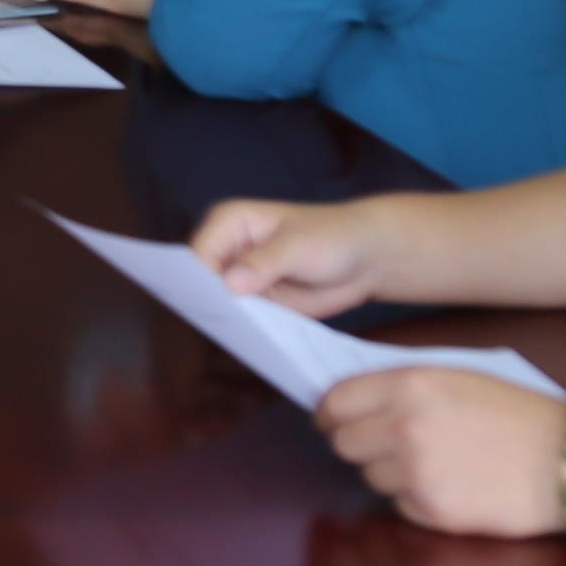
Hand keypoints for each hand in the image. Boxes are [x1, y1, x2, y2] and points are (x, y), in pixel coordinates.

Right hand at [191, 195, 392, 316]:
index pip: (199, 254)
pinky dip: (243, 330)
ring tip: (236, 336)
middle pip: (203, 280)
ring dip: (226, 320)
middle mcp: (228, 250)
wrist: (366, 260)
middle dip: (210, 302)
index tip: (213, 305)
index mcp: (229, 223)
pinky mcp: (256, 302)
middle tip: (221, 325)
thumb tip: (230, 284)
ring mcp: (241, 278)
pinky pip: (241, 319)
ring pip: (219, 303)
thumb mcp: (299, 246)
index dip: (201, 280)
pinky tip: (250, 342)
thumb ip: (265, 262)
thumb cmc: (332, 237)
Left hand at [318, 365, 565, 540]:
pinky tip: (450, 486)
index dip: (330, 413)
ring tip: (431, 464)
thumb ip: (405, 386)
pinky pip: (400, 506)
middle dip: (358, 444)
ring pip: (370, 478)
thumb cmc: (520, 413)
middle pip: (344, 443)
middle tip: (382, 445)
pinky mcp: (433, 511)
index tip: (331, 420)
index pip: (336, 402)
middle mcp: (404, 427)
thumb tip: (354, 400)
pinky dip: (415, 499)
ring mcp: (417, 473)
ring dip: (389, 473)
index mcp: (410, 385)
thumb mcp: (459, 377)